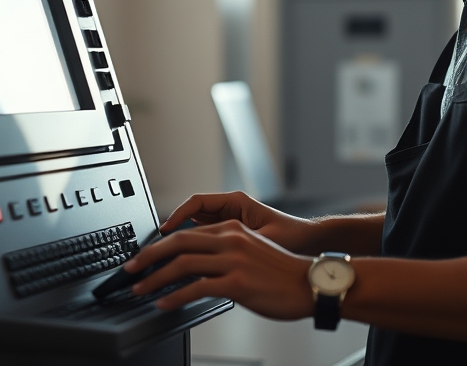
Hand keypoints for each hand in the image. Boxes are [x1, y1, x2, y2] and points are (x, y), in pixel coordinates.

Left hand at [124, 219, 314, 319]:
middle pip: (177, 242)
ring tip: (140, 290)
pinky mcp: (237, 282)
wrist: (310, 284)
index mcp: (232, 229)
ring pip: (182, 264)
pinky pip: (197, 288)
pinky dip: (175, 296)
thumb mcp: (251, 252)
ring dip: (155, 279)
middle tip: (130, 270)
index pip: (186, 233)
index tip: (144, 257)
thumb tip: (196, 267)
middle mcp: (230, 240)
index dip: (160, 245)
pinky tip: (164, 303)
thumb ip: (225, 253)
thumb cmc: (283, 273)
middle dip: (148, 257)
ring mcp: (233, 260)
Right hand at [162, 191, 319, 253]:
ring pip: (196, 228)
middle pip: (191, 215)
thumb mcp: (266, 238)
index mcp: (236, 203)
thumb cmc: (293, 236)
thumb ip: (242, 242)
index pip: (197, 203)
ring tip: (167, 257)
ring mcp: (229, 222)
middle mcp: (230, 210)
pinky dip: (194, 249)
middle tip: (157, 246)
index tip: (166, 229)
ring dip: (181, 241)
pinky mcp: (231, 236)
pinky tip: (185, 264)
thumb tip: (215, 249)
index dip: (178, 215)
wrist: (309, 243)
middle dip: (173, 230)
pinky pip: (205, 239)